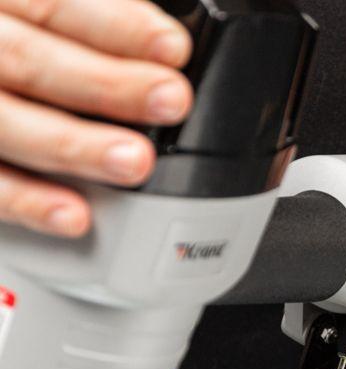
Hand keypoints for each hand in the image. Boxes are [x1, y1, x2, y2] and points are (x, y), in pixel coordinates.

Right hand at [0, 0, 193, 237]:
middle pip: (30, 61)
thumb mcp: (31, 28)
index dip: (115, 25)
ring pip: (8, 125)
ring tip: (135, 161)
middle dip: (107, 83)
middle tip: (171, 100)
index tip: (174, 47)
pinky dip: (30, 202)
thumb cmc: (11, 61)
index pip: (49, 6)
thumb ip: (77, 32)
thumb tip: (163, 49)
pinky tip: (76, 215)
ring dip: (77, 146)